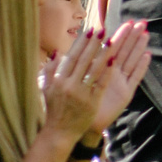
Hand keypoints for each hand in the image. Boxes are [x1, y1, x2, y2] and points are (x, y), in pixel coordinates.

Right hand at [40, 26, 146, 143]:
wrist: (59, 132)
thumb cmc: (54, 109)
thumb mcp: (46, 88)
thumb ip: (51, 70)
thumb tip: (58, 52)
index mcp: (58, 80)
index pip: (72, 57)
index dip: (82, 43)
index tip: (90, 30)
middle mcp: (68, 85)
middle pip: (84, 60)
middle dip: (94, 44)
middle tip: (104, 29)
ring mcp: (80, 94)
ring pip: (94, 70)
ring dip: (103, 54)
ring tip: (112, 40)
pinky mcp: (91, 102)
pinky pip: (101, 84)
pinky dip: (107, 72)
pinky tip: (114, 61)